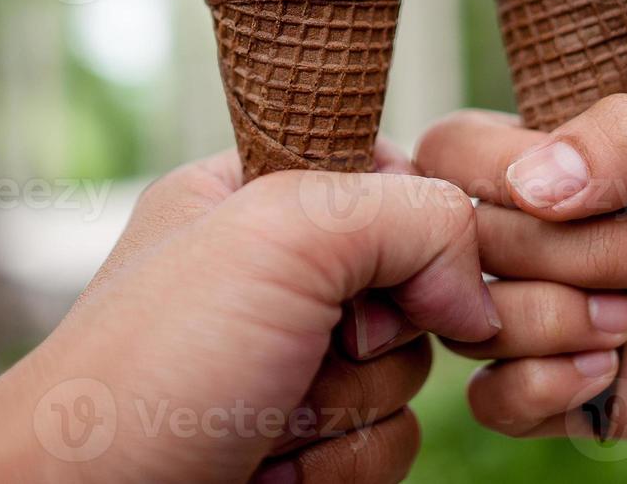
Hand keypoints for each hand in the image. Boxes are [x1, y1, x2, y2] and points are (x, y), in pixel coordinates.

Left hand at [0, 143, 498, 481]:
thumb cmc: (151, 366)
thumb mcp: (280, 236)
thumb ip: (409, 216)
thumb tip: (475, 295)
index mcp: (252, 192)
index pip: (389, 172)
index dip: (413, 221)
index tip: (384, 267)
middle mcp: (274, 275)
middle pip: (411, 284)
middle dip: (369, 338)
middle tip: (306, 350)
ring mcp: (289, 364)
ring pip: (408, 375)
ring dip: (348, 412)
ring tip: (267, 418)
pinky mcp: (304, 444)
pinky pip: (389, 446)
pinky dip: (339, 467)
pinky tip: (270, 469)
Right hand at [416, 97, 626, 440]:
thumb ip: (624, 142)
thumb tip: (531, 186)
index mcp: (554, 165)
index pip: (450, 155)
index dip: (490, 178)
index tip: (588, 195)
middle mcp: (537, 239)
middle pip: (465, 249)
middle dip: (567, 256)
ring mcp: (551, 316)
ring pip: (472, 327)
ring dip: (556, 321)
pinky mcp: (575, 394)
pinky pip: (495, 402)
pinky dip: (540, 388)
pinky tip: (611, 369)